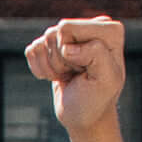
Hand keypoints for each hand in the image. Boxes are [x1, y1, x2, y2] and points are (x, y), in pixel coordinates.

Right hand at [25, 16, 128, 134]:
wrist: (84, 116)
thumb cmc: (97, 99)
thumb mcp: (106, 81)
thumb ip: (96, 55)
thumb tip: (68, 48)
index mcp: (109, 30)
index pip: (66, 28)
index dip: (69, 55)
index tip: (87, 71)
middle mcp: (91, 25)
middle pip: (53, 34)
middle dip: (60, 61)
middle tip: (77, 74)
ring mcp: (71, 34)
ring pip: (42, 42)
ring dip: (51, 67)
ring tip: (69, 76)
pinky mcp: (53, 45)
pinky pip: (32, 50)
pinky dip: (40, 69)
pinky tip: (58, 75)